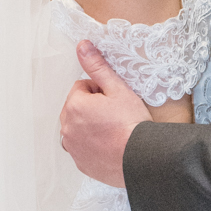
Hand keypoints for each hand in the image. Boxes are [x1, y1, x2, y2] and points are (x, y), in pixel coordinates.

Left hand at [59, 41, 150, 186]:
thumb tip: (83, 47)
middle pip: (77, 108)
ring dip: (90, 126)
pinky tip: (110, 145)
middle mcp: (68, 128)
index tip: (114, 100)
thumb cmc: (131, 124)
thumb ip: (97, 66)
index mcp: (74, 106)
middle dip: (93, 108)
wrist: (142, 158)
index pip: (82, 87)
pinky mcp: (81, 163)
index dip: (100, 91)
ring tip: (113, 131)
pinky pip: (83, 148)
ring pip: (79, 128)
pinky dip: (93, 145)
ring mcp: (73, 148)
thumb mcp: (118, 89)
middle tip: (115, 115)